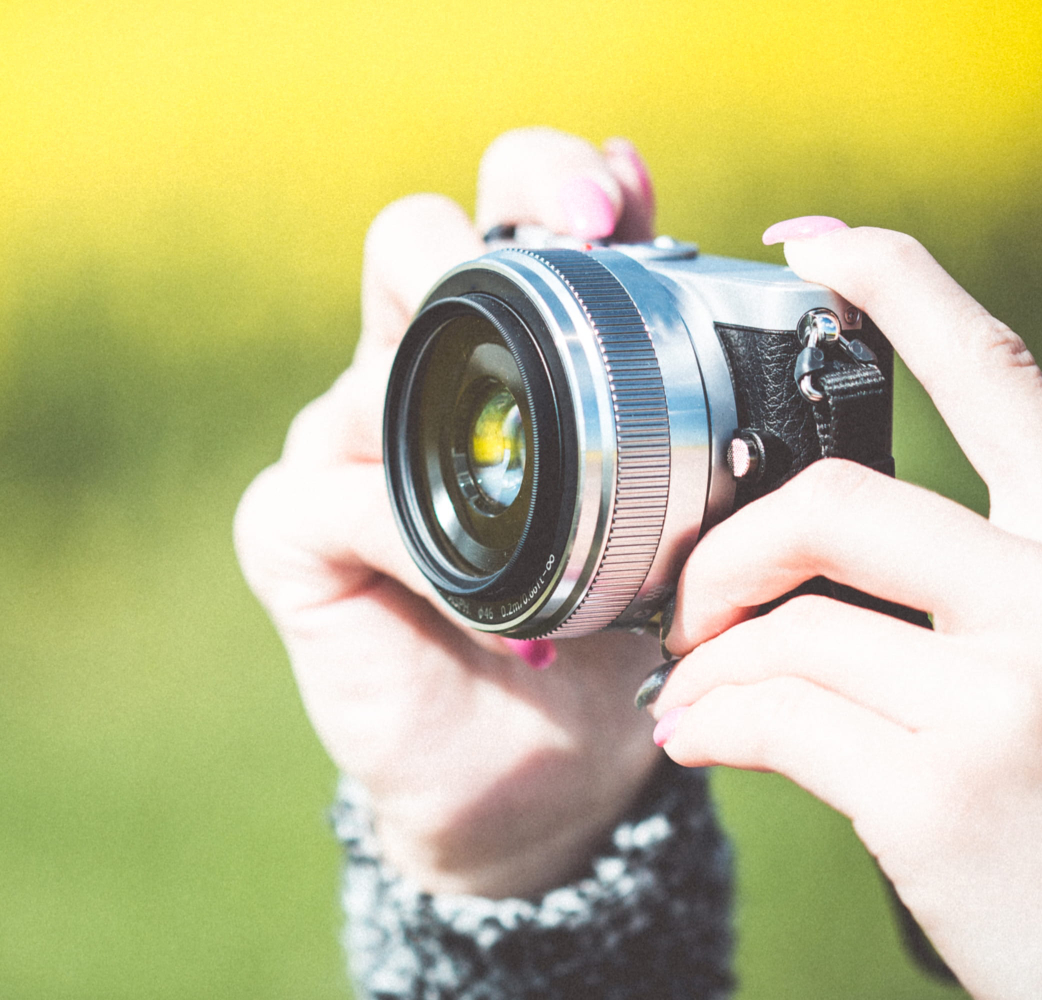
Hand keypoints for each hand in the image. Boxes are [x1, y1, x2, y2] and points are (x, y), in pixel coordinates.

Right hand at [236, 129, 665, 898]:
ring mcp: (343, 450)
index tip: (616, 208)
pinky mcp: (295, 539)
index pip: (510, 209)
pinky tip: (476, 591)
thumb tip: (746, 290)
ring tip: (527, 471)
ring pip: (364, 359)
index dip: (551, 179)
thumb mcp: (679, 520)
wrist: (550, 777)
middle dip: (479, 234)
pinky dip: (406, 532)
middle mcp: (414, 376)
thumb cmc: (616, 636)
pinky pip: (333, 500)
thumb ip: (690, 413)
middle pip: (410, 240)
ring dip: (447, 393)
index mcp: (510, 349)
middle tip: (561, 260)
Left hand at [648, 224, 1041, 999]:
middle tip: (690, 608)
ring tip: (692, 704)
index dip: (893, 281)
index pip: (995, 369)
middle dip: (723, 553)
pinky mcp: (943, 791)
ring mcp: (1010, 690)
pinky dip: (708, 728)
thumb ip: (996, 583)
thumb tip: (814, 562)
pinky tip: (700, 747)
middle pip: (827, 499)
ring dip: (705, 666)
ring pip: (781, 626)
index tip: (810, 246)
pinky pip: (769, 718)